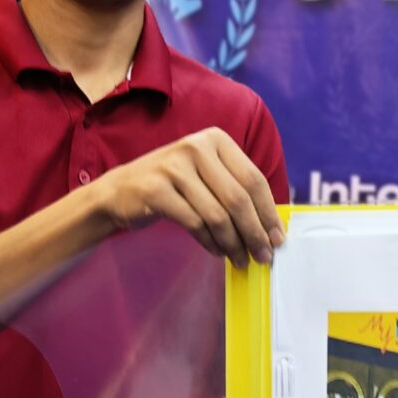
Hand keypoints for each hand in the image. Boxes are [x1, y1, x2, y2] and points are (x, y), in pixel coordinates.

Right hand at [94, 127, 283, 266]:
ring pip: (217, 215)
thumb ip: (235, 189)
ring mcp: (174, 166)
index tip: (277, 237)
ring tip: (240, 258)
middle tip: (263, 256)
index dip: (268, 212)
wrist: (120, 190)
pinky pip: (195, 224)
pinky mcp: (156, 189)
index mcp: (215, 139)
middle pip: (238, 198)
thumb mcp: (206, 175)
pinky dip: (210, 242)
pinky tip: (217, 251)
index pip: (253, 179)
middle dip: (254, 232)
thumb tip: (270, 226)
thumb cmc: (172, 185)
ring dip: (233, 243)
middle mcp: (196, 146)